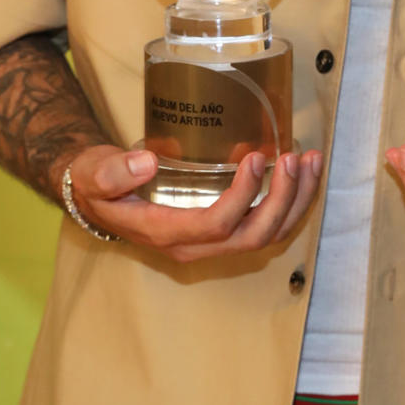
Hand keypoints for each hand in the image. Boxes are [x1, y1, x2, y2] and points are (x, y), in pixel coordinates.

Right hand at [62, 144, 321, 264]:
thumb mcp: (94, 175)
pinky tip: (303, 172)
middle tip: (293, 158)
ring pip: (267, 235)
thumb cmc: (99, 183)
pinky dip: (291, 202)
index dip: (242, 197)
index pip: (215, 226)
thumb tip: (145, 164)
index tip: (255, 158)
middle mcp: (194, 245)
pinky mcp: (225, 230)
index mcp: (165, 233)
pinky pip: (267, 226)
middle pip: (252, 236)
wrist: (100, 196)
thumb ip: (113, 173)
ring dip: (295, 201)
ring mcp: (212, 242)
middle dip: (281, 200)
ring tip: (310, 161)